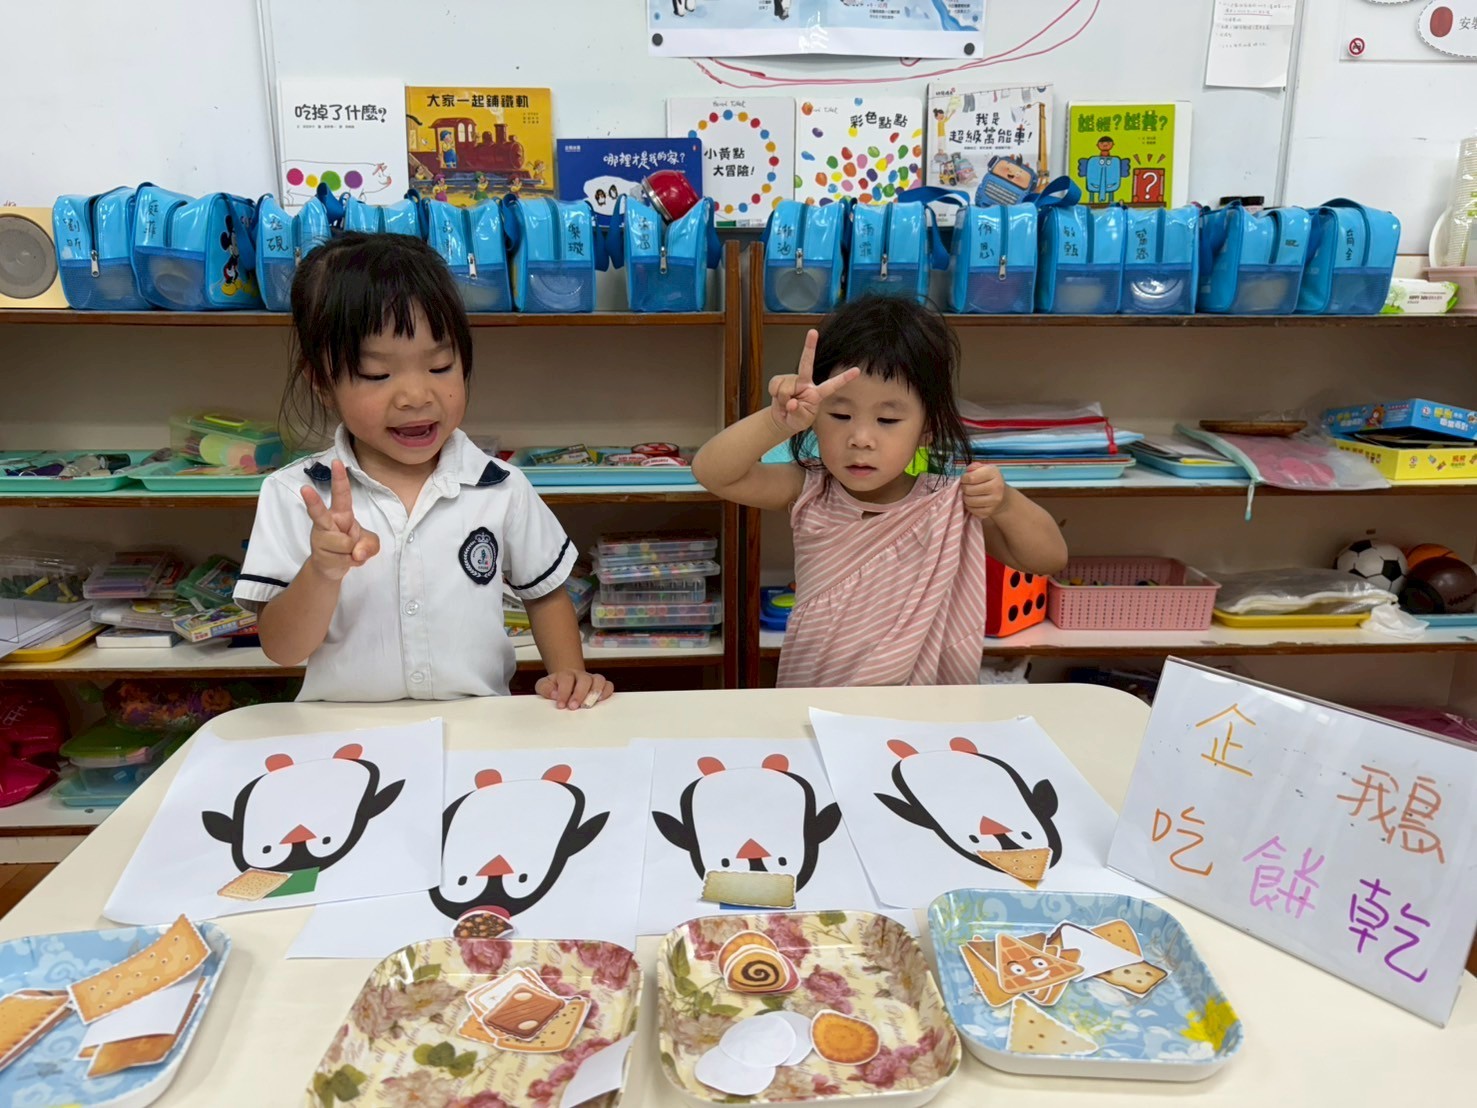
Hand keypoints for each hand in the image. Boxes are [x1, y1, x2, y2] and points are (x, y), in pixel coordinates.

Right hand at [300, 460, 380, 581]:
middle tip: (304, 489)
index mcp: (340, 514)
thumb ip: (370, 544)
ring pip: (345, 544)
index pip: (341, 494)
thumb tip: (357, 553)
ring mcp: (320, 539)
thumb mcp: (368, 543)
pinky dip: (350, 563)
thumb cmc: (350, 546)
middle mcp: (326, 523)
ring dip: (352, 552)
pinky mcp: (319, 555)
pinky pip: (344, 559)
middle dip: (313, 502)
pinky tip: (342, 560)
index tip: (337, 462)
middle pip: (319, 513)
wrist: (331, 568)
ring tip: (347, 552)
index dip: (340, 479)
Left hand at [536, 670, 613, 709]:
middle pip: (584, 679)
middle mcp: (580, 675)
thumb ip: (545, 688)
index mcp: (565, 674)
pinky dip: (606, 692)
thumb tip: (554, 695)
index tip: (561, 705)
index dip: (564, 692)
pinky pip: (608, 685)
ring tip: (588, 705)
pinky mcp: (600, 685)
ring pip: (598, 680)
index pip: (566, 679)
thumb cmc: (555, 686)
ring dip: (595, 692)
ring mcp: (591, 679)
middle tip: (573, 707)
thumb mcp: (544, 686)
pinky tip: (600, 700)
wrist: (564, 681)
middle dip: (579, 694)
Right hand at [767, 329, 860, 435]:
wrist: (782, 418)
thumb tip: (791, 402)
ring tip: (785, 405)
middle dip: (809, 347)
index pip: (832, 385)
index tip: (857, 370)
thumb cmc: (796, 418)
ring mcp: (793, 380)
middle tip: (813, 332)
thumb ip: (798, 412)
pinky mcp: (780, 380)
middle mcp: (805, 383)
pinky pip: (775, 386)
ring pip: (785, 387)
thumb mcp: (800, 420)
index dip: (844, 378)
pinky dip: (774, 395)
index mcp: (817, 393)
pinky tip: (779, 399)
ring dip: (782, 399)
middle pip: (807, 363)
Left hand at [963, 462, 1006, 520]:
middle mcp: (996, 487)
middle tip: (966, 487)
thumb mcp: (984, 469)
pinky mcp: (990, 511)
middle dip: (964, 488)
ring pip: (969, 501)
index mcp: (994, 473)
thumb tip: (968, 471)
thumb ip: (974, 467)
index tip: (965, 479)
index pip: (971, 477)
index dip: (964, 478)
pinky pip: (972, 510)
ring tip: (969, 494)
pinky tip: (973, 501)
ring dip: (965, 497)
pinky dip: (969, 506)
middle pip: (968, 490)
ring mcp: (994, 501)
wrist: (1003, 496)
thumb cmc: (989, 480)